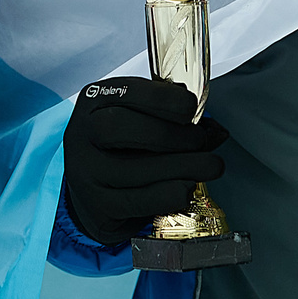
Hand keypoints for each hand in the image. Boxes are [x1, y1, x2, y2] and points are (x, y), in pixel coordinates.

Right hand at [61, 77, 228, 248]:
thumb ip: (175, 121)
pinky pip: (137, 202)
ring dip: (182, 167)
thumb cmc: (123, 149)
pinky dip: (169, 194)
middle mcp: (81, 134)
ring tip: (210, 166)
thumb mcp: (141, 123)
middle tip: (201, 141)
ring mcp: (85, 173)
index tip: (191, 107)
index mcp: (94, 102)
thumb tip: (216, 132)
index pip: (125, 92)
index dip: (163, 98)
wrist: (93, 194)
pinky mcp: (97, 206)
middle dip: (170, 134)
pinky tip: (187, 188)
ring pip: (132, 170)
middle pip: (119, 128)